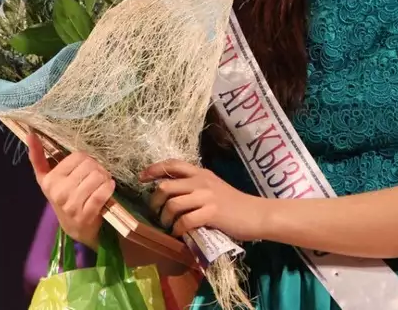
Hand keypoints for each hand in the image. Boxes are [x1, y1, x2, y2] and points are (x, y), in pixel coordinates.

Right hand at [27, 133, 114, 249]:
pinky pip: (102, 192)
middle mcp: (58, 192)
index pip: (77, 156)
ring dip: (105, 178)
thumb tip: (30, 134)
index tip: (86, 168)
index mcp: (49, 181)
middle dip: (98, 168)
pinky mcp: (86, 215)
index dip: (87, 160)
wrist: (76, 228)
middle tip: (97, 176)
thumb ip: (39, 158)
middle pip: (89, 165)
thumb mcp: (48, 179)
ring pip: (97, 177)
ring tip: (102, 183)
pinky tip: (108, 188)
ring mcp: (71, 205)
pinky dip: (108, 188)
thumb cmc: (64, 198)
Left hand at [141, 160, 267, 241]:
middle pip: (166, 186)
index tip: (141, 178)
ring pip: (172, 204)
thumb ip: (194, 187)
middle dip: (155, 201)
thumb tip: (169, 194)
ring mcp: (206, 196)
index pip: (172, 164)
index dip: (154, 170)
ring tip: (168, 225)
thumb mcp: (213, 188)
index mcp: (201, 173)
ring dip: (165, 218)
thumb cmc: (233, 204)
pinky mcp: (211, 213)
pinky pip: (185, 221)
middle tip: (156, 212)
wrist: (255, 214)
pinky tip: (180, 233)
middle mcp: (201, 181)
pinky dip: (178, 230)